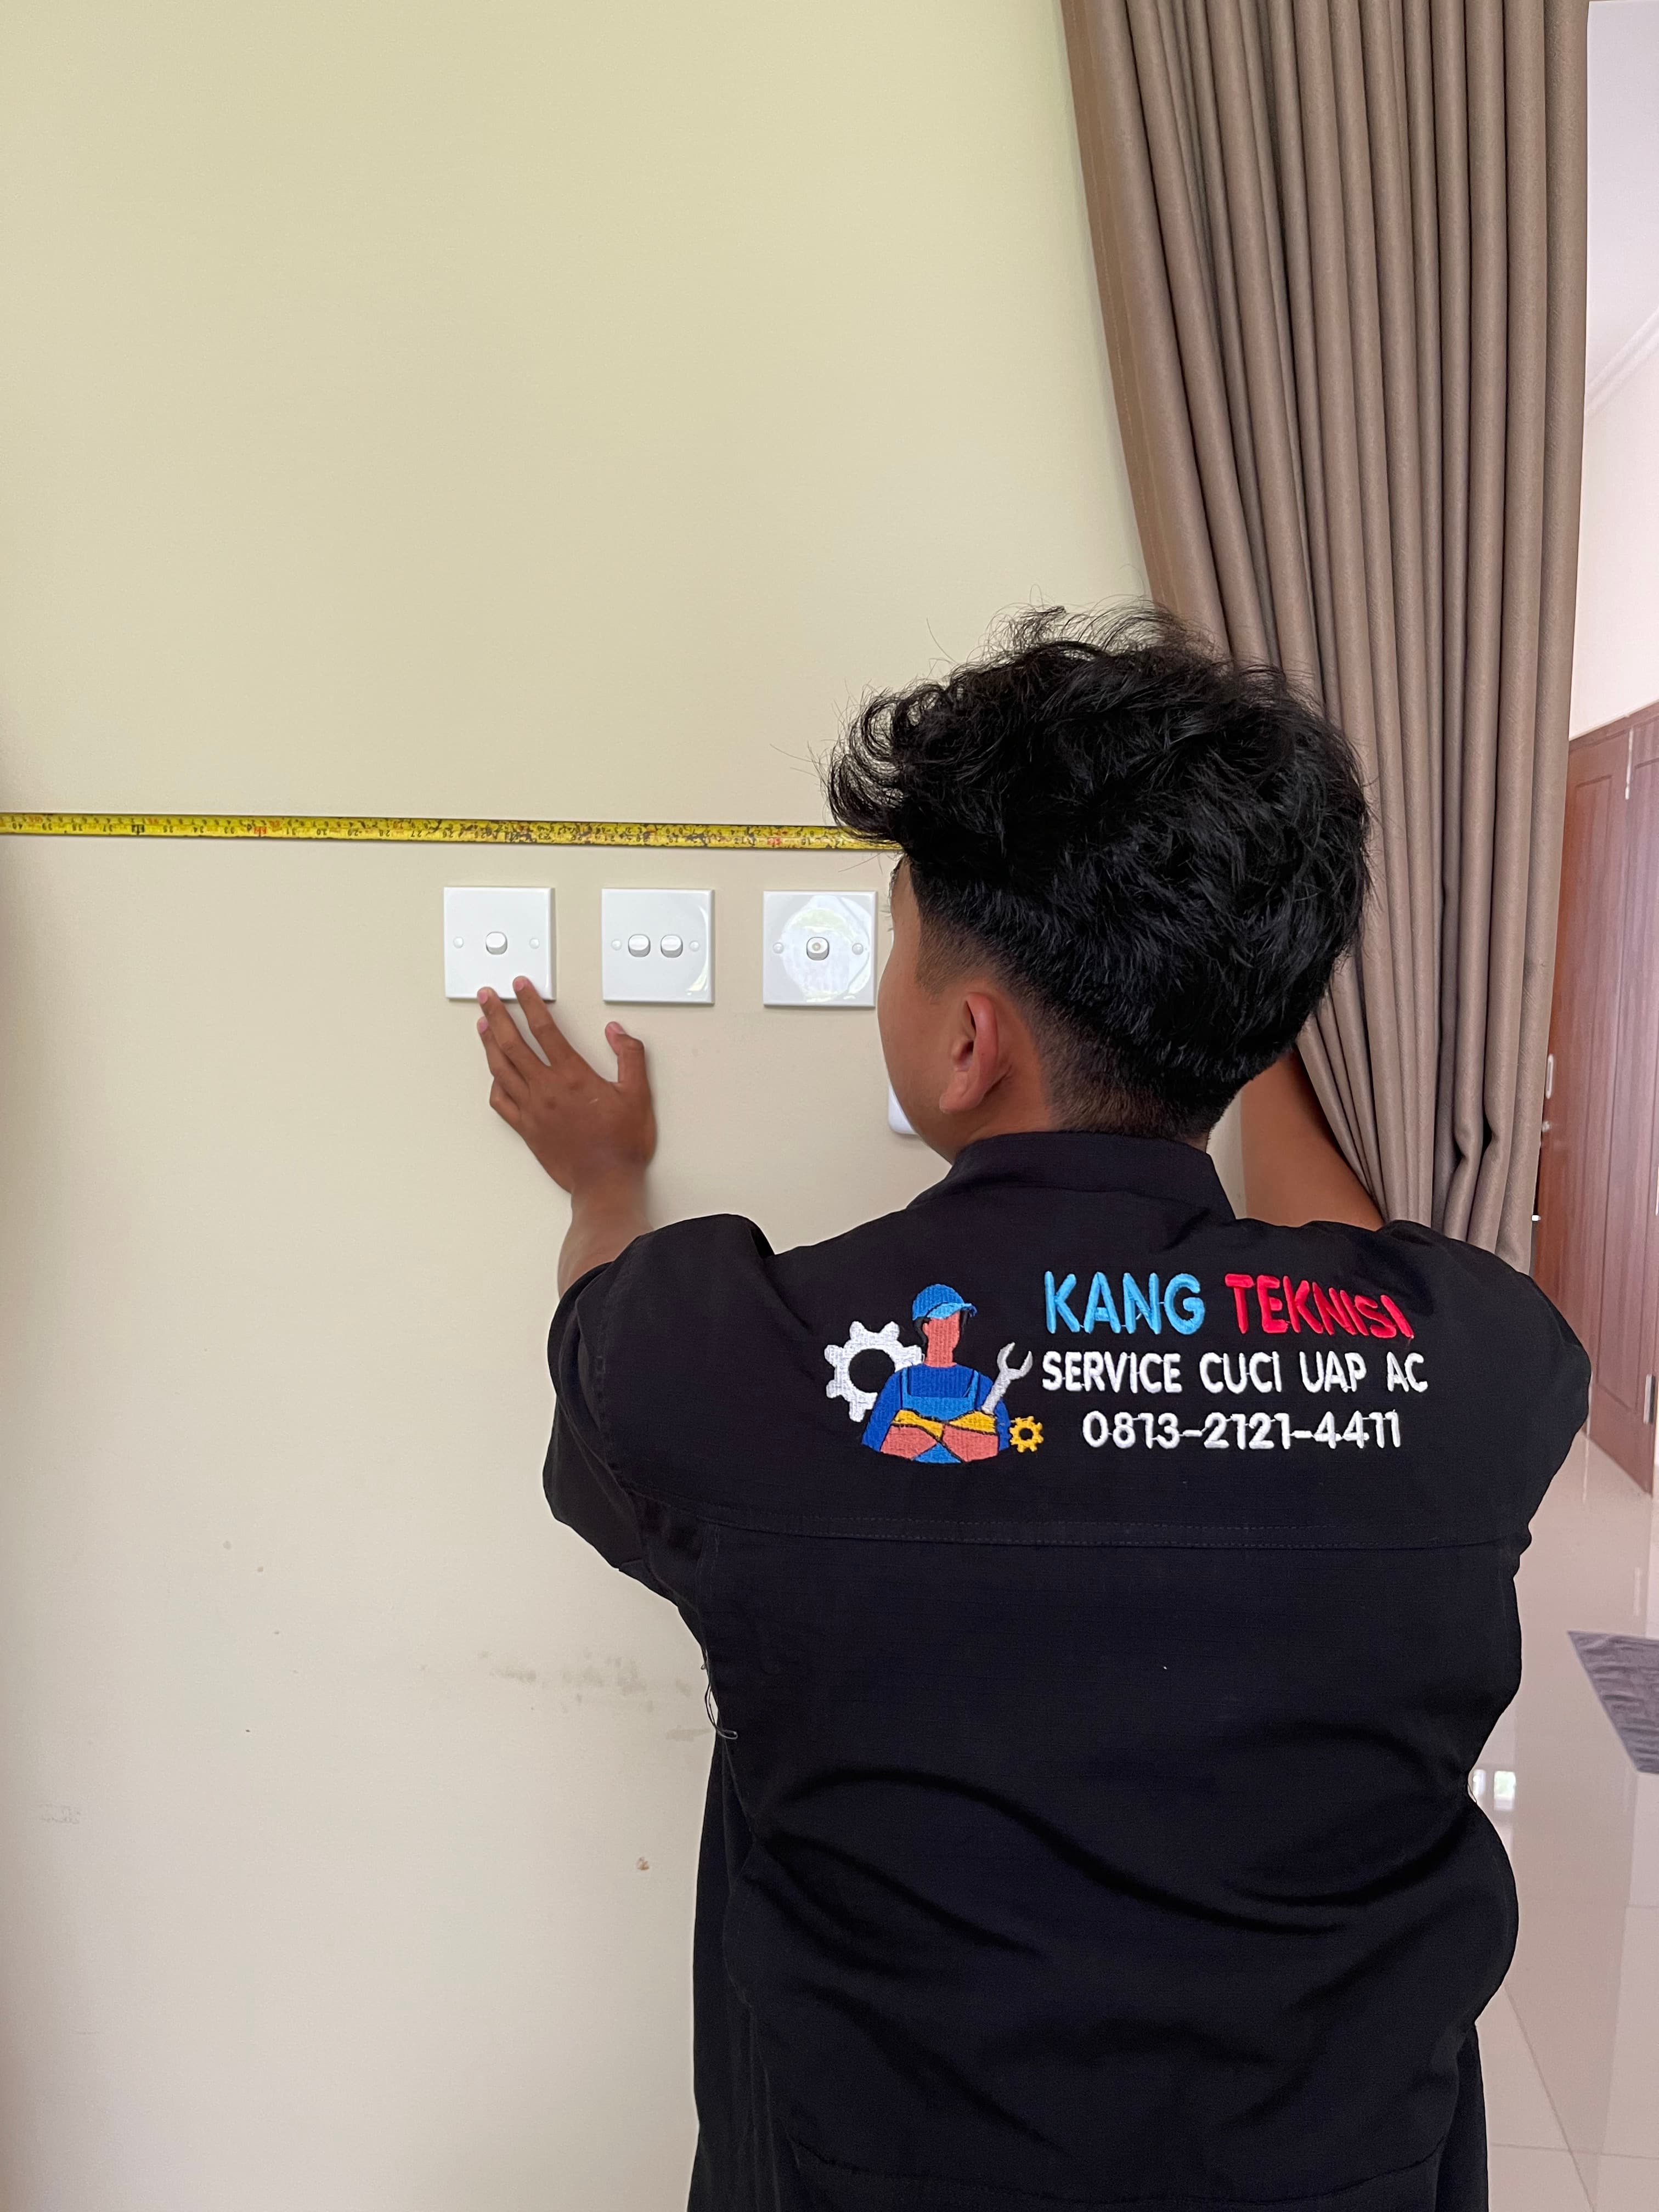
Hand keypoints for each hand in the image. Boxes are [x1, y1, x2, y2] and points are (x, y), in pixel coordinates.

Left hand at [476, 980, 655, 1194]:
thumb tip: (616, 1032)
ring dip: (489, 1043)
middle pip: (514, 1043)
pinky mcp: (526, 1129)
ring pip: (501, 1069)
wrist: (605, 1182)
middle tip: (487, 996)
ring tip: (482, 1025)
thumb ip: (630, 1057)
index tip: (521, 987)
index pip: (545, 1029)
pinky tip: (494, 1075)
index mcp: (572, 1076)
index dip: (531, 1003)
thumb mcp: (639, 1094)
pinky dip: (495, 1084)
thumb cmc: (621, 1143)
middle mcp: (546, 1089)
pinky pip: (501, 1101)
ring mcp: (532, 1109)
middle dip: (498, 1015)